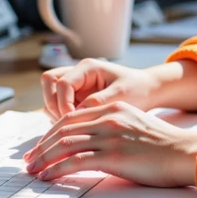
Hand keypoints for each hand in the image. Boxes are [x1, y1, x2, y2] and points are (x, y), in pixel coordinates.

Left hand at [25, 102, 196, 187]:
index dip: (51, 133)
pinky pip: (76, 161)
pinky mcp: (113, 155)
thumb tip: (92, 145)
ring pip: (65, 144)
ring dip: (44, 158)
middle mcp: (108, 118)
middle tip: (29, 160)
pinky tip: (48, 176)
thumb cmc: (164, 146)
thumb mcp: (135, 126)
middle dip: (42, 146)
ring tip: (33, 170)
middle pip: (63, 129)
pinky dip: (57, 169)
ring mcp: (110, 136)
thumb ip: (113, 128)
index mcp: (113, 108)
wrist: (184, 152)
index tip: (40, 146)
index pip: (72, 118)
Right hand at [38, 58, 173, 119]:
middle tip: (67, 123)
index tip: (74, 120)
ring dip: (56, 113)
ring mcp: (75, 87)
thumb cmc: (137, 90)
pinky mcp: (76, 99)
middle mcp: (78, 74)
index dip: (63, 102)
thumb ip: (98, 102)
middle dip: (54, 105)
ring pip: (50, 96)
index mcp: (88, 68)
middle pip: (49, 83)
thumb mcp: (121, 95)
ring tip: (74, 128)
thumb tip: (76, 113)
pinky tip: (77, 129)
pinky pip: (58, 107)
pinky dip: (62, 119)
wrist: (147, 93)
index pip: (62, 82)